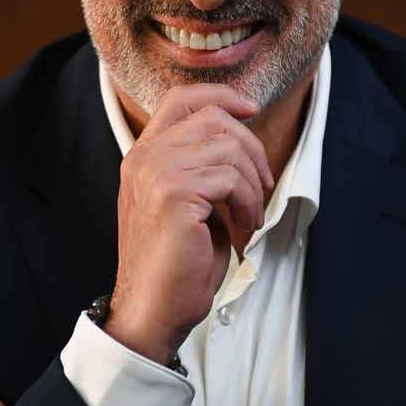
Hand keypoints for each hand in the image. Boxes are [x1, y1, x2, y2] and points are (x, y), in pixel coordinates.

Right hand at [106, 84, 273, 364]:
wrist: (153, 309)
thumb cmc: (175, 265)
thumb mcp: (188, 204)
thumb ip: (202, 169)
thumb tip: (242, 145)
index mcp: (143, 156)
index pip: (181, 100)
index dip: (222, 96)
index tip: (251, 110)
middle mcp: (144, 158)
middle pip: (214, 119)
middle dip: (252, 149)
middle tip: (262, 187)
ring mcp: (156, 173)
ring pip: (228, 147)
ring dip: (253, 184)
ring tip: (250, 216)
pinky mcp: (173, 195)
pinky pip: (231, 178)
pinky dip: (249, 201)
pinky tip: (244, 226)